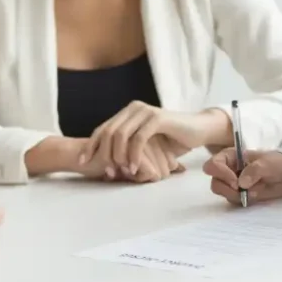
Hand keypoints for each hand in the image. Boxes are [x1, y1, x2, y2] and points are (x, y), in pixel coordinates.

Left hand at [82, 101, 229, 173]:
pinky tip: (135, 168)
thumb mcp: (145, 144)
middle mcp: (133, 109)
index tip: (83, 162)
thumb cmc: (171, 140)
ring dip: (118, 156)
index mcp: (127, 113)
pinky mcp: (157, 118)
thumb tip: (106, 164)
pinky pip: (138, 139)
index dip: (91, 146)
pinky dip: (134, 156)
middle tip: (108, 173)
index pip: (102, 129)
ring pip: (121, 135)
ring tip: (123, 172)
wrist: (198, 130)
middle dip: (103, 154)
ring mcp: (145, 112)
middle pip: (108, 132)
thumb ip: (127, 147)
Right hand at [203, 148, 281, 204]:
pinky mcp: (238, 195)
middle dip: (227, 189)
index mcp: (230, 157)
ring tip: (253, 193)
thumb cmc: (276, 163)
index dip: (221, 174)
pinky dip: (241, 201)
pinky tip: (254, 196)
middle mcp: (227, 170)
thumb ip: (254, 170)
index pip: (213, 165)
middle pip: (215, 182)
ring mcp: (231, 183)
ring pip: (222, 193)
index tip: (236, 182)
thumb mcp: (267, 163)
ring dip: (235, 196)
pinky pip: (232, 201)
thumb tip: (240, 183)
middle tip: (242, 191)